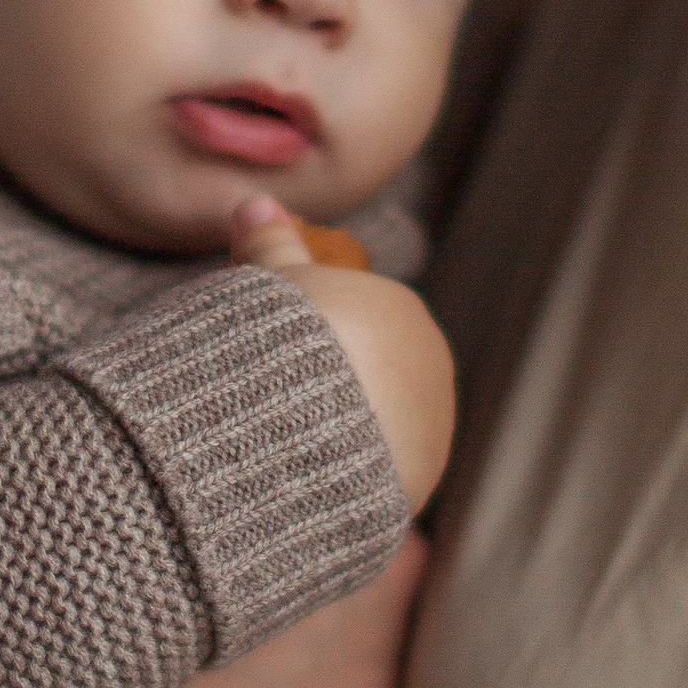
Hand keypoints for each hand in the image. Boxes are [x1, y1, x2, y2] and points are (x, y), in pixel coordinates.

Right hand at [229, 199, 456, 507]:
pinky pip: (372, 474)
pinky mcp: (416, 486)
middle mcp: (430, 369)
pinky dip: (343, 475)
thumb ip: (269, 243)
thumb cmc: (285, 340)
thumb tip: (257, 200)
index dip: (300, 332)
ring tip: (282, 443)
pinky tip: (303, 479)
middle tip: (268, 398)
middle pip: (368, 372)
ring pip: (376, 426)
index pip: (351, 318)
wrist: (305, 430)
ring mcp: (430, 432)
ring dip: (337, 433)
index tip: (263, 349)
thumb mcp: (269, 281)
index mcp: (403, 313)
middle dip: (325, 383)